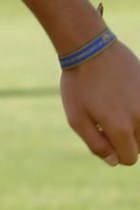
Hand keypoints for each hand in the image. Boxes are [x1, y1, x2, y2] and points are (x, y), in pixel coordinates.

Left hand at [60, 38, 139, 166]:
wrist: (91, 48)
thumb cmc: (79, 85)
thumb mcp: (76, 118)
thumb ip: (96, 145)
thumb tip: (115, 161)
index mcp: (121, 127)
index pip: (129, 158)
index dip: (115, 153)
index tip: (103, 137)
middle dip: (125, 140)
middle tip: (106, 119)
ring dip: (134, 126)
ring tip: (115, 107)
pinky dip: (137, 109)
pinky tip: (123, 95)